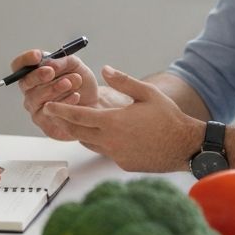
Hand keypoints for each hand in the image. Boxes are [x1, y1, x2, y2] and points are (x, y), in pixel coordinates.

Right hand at [11, 48, 100, 140]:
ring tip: (70, 83)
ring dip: (53, 88)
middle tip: (51, 71)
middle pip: (25, 82)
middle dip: (38, 75)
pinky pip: (48, 112)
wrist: (95, 104)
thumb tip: (51, 64)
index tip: (38, 56)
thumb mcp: (76, 66)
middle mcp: (31, 91)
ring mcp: (36, 108)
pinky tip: (75, 96)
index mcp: (34, 73)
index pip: (19, 65)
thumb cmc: (81, 83)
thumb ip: (63, 61)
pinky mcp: (45, 124)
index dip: (25, 59)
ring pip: (36, 98)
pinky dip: (64, 102)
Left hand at [42, 65, 202, 171]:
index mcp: (114, 121)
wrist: (185, 146)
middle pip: (78, 132)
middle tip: (55, 113)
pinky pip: (106, 152)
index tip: (48, 106)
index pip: (79, 116)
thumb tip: (105, 70)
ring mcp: (116, 155)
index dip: (61, 110)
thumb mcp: (147, 93)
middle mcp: (111, 141)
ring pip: (90, 143)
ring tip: (78, 122)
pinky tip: (108, 134)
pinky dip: (102, 142)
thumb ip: (123, 81)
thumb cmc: (168, 117)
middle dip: (66, 122)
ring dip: (83, 133)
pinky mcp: (123, 164)